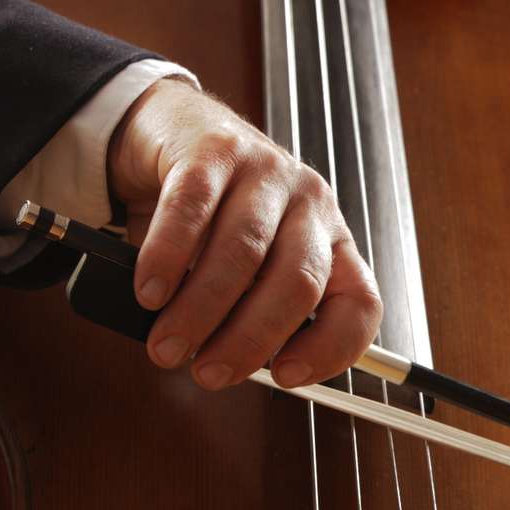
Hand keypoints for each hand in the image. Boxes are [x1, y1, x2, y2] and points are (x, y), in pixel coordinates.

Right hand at [108, 80, 382, 390]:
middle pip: (297, 282)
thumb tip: (219, 364)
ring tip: (168, 344)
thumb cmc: (214, 217)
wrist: (175, 132)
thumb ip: (246, 312)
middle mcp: (310, 204)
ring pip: (245, 249)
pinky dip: (168, 257)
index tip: (284, 377)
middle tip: (208, 373)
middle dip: (250, 338)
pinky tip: (150, 291)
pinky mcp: (216, 149)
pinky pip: (193, 207)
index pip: (359, 302)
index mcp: (331, 242)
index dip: (331, 348)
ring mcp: (267, 172)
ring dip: (202, 309)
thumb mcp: (246, 270)